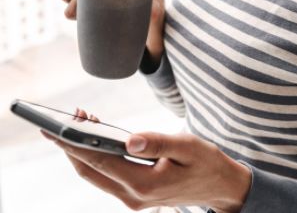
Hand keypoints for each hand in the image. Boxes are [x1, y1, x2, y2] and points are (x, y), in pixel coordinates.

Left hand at [42, 125, 251, 212]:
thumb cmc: (205, 162)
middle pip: (90, 173)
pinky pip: (107, 175)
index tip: (56, 128)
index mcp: (144, 185)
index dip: (75, 144)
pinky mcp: (135, 194)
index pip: (99, 163)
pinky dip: (96, 156)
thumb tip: (128, 139)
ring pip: (96, 176)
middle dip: (71, 146)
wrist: (220, 187)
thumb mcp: (187, 146)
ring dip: (82, 150)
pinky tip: (97, 136)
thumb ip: (158, 142)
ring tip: (80, 120)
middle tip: (64, 117)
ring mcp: (133, 198)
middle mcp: (133, 197)